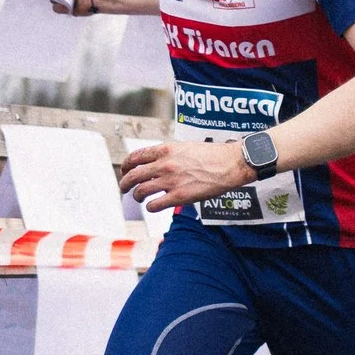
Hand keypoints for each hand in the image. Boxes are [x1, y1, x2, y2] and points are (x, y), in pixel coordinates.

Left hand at [120, 139, 251, 212]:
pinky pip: (154, 205)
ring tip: (139, 198)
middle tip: (124, 188)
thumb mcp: (185, 146)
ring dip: (137, 196)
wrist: (230, 163)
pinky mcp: (179, 197)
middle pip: (133, 175)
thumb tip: (155, 163)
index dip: (126, 166)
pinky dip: (150, 207)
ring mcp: (170, 181)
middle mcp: (164, 164)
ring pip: (140, 191)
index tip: (125, 171)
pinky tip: (153, 206)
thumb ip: (168, 154)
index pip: (135, 157)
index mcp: (165, 150)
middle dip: (125, 183)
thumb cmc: (212, 155)